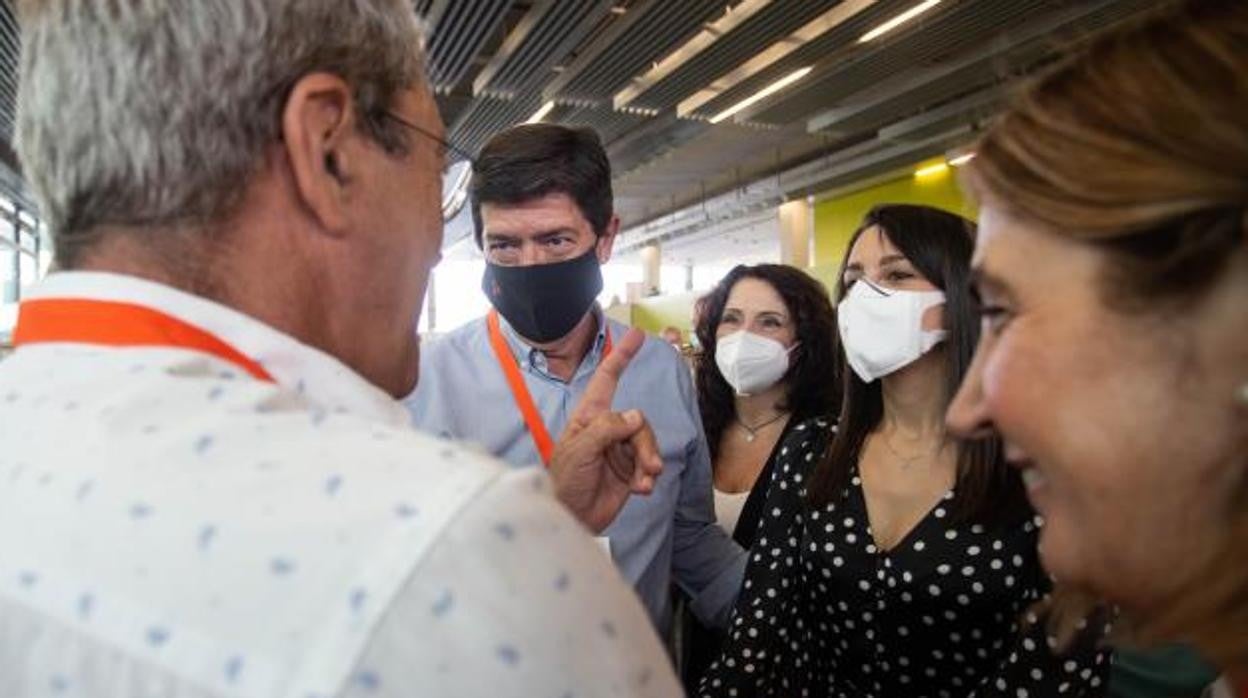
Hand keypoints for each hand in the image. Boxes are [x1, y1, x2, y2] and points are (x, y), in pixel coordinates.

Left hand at [549, 328, 663, 532]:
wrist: (570, 518)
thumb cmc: (563, 481)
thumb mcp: (578, 450)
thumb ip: (606, 429)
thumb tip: (635, 416)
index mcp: (589, 417)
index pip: (606, 380)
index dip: (621, 356)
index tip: (638, 336)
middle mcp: (606, 430)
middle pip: (638, 421)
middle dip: (645, 444)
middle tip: (648, 467)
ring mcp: (619, 451)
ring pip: (647, 443)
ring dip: (649, 462)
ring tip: (644, 481)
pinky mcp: (629, 473)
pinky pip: (648, 466)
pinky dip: (648, 478)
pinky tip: (641, 490)